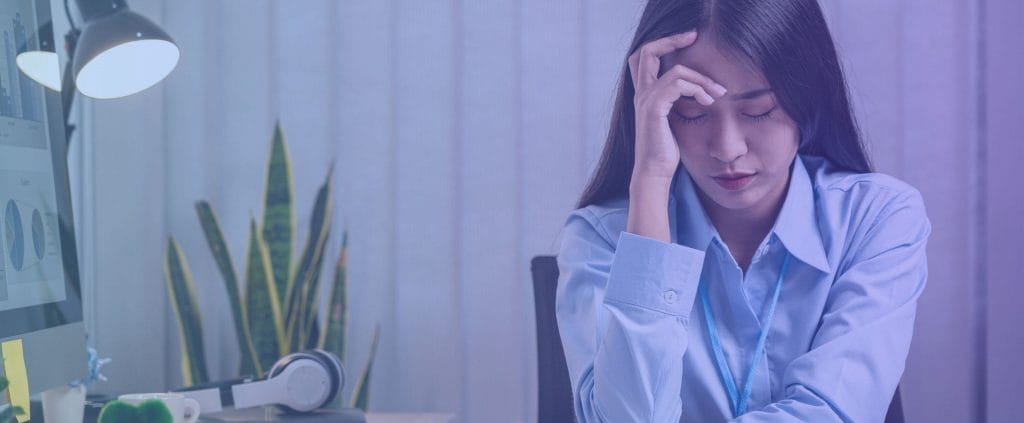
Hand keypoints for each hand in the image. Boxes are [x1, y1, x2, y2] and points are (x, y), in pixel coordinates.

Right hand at [627, 31, 726, 183]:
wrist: (654, 173)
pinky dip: (696, 89)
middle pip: (646, 52)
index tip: (689, 39)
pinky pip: (676, 85)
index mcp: (644, 94)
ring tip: (718, 91)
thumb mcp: (674, 120)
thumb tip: (700, 91)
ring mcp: (645, 101)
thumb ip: (679, 102)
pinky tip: (708, 100)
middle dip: (671, 40)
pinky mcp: (653, 109)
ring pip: (675, 71)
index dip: (664, 44)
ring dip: (701, 78)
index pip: (645, 58)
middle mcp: (641, 94)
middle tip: (694, 36)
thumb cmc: (666, 152)